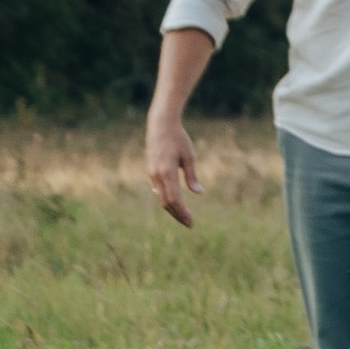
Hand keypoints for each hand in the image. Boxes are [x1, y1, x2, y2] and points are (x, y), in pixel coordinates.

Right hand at [145, 110, 200, 227]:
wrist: (160, 124)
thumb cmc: (178, 138)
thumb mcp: (188, 156)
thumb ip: (191, 176)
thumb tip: (199, 193)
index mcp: (167, 172)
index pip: (174, 200)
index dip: (182, 213)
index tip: (191, 222)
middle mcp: (156, 175)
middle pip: (166, 203)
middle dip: (177, 215)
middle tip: (189, 224)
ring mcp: (151, 173)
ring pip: (160, 197)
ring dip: (171, 208)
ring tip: (183, 215)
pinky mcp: (150, 170)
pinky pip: (158, 189)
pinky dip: (166, 198)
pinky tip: (174, 202)